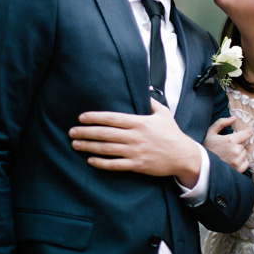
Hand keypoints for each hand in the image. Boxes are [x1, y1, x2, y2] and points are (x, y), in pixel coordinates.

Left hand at [69, 99, 200, 186]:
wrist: (182, 155)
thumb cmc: (171, 133)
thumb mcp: (163, 113)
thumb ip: (151, 101)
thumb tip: (144, 88)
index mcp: (139, 122)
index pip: (112, 118)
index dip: (95, 117)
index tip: (81, 117)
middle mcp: (135, 137)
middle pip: (105, 133)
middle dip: (86, 132)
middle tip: (71, 131)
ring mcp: (135, 152)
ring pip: (107, 149)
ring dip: (89, 146)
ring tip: (75, 144)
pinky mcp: (137, 165)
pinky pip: (115, 165)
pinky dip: (101, 163)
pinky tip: (90, 160)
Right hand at [203, 117, 252, 172]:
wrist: (199, 164)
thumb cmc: (205, 147)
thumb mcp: (210, 132)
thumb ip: (222, 122)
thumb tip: (234, 118)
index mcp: (230, 140)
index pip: (247, 134)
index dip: (249, 130)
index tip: (250, 129)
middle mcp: (235, 151)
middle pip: (244, 144)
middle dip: (238, 143)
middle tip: (228, 145)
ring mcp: (236, 162)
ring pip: (244, 153)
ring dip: (239, 152)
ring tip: (228, 153)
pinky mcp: (237, 170)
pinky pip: (245, 163)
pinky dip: (241, 161)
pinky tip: (232, 160)